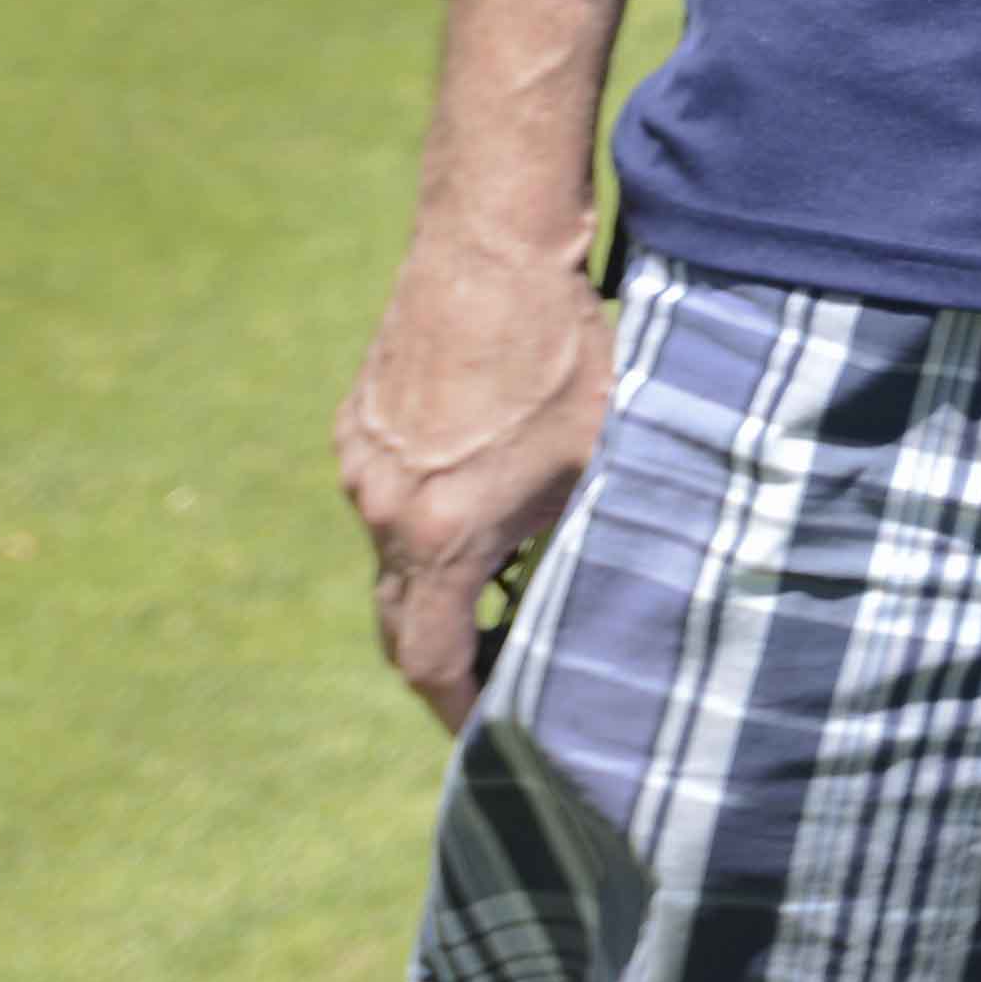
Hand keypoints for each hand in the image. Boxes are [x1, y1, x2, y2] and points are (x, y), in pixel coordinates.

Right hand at [334, 226, 612, 730]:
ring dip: (440, 576)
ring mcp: (361, 463)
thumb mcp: (601, 459)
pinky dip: (426, 514)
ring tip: (507, 574)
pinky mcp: (359, 420)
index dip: (460, 710)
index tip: (489, 737)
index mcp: (438, 537)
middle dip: (448, 655)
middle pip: (401, 620)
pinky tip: (483, 487)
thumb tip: (622, 605)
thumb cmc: (565, 352)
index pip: (429, 663)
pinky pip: (388, 492)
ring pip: (395, 552)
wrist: (491, 244)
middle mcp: (382, 509)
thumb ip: (596, 540)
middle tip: (500, 674)